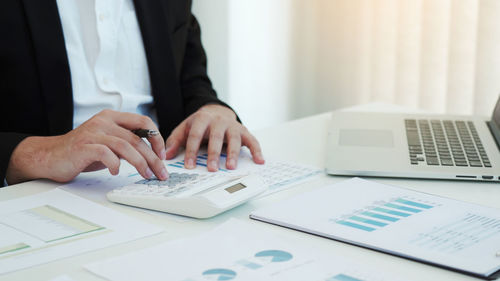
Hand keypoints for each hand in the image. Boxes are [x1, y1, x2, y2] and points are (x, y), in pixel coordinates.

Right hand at [6, 110, 167, 183]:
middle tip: (161, 173)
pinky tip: (117, 172)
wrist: (52, 156)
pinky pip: (107, 154)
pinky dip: (116, 165)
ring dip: (141, 164)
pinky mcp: (84, 146)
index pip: (144, 122)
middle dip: (153, 158)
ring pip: (127, 146)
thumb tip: (152, 155)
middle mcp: (104, 121)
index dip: (157, 138)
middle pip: (138, 139)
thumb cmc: (83, 151)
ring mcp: (94, 132)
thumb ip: (127, 143)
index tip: (162, 155)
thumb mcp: (109, 143)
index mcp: (113, 117)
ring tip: (146, 175)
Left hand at [165, 104, 264, 170]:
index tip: (189, 165)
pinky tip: (259, 161)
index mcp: (202, 119)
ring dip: (233, 153)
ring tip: (230, 167)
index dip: (192, 151)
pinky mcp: (244, 131)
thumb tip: (166, 155)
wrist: (216, 111)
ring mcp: (232, 126)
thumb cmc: (200, 123)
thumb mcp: (185, 128)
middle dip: (213, 154)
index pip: (196, 136)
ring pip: (234, 139)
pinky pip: (252, 140)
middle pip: (216, 137)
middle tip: (211, 168)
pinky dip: (257, 150)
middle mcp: (219, 121)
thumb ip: (176, 140)